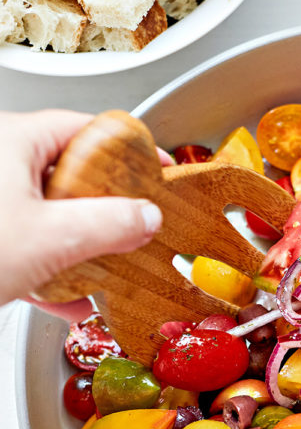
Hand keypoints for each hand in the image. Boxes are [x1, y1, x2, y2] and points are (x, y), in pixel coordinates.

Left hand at [0, 109, 164, 306]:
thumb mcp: (50, 239)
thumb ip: (108, 225)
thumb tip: (144, 216)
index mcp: (12, 141)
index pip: (86, 129)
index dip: (129, 151)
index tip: (157, 169)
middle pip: (69, 176)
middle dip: (104, 212)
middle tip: (133, 229)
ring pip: (47, 215)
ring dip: (78, 248)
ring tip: (103, 272)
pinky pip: (24, 243)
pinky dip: (48, 268)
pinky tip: (66, 299)